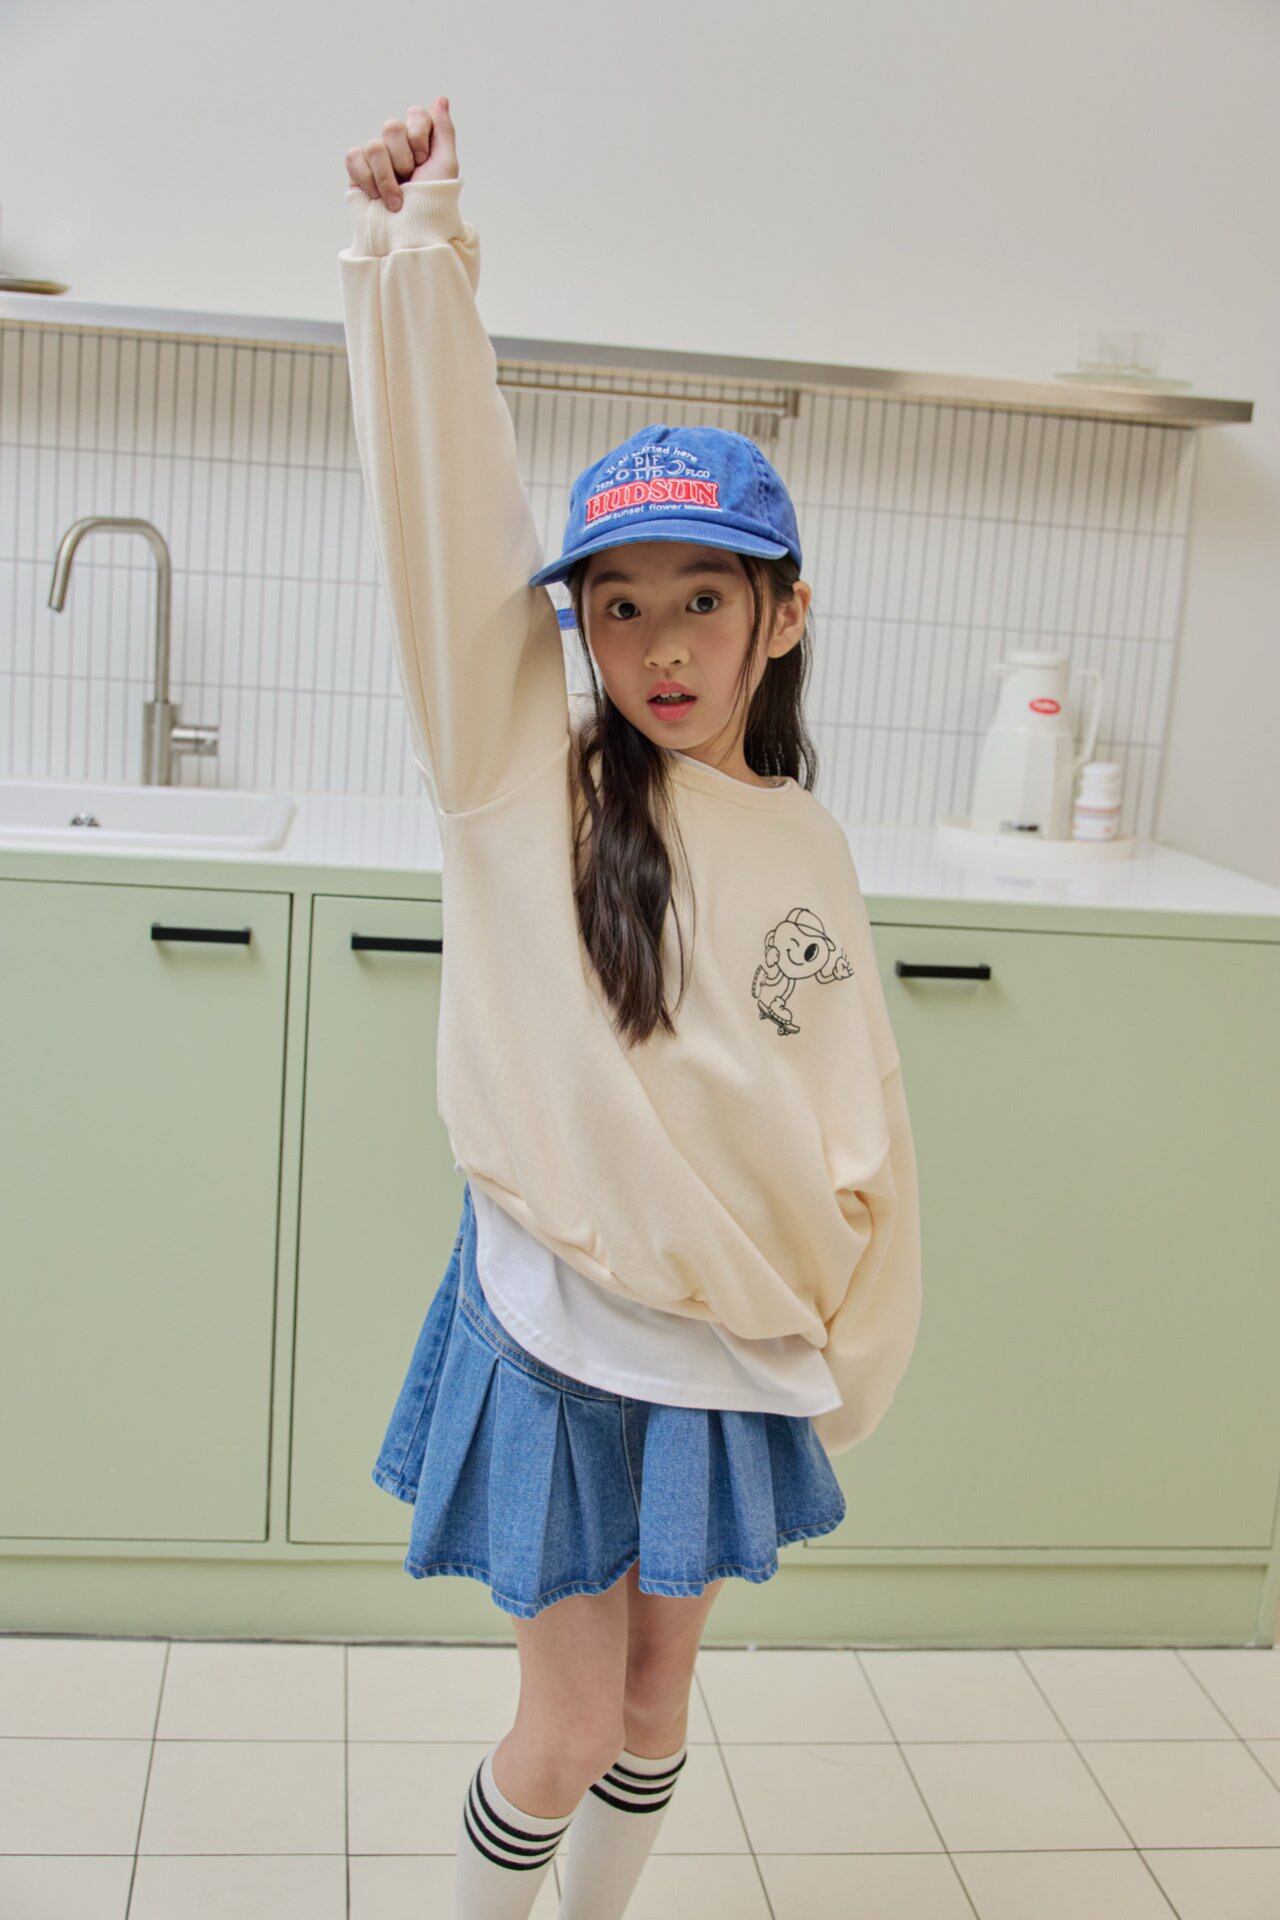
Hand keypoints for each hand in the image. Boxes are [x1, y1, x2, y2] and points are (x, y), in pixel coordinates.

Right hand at [344, 96, 458, 210]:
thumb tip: (441, 99)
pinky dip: (368, 181)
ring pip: (374, 147)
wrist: (410, 235)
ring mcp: (375, 156)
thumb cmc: (432, 204)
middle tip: (410, 181)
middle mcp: (396, 144)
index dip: (419, 139)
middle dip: (403, 161)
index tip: (424, 162)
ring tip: (396, 201)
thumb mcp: (446, 167)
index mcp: (419, 140)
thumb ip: (444, 131)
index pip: (415, 114)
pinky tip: (377, 198)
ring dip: (387, 179)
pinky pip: (354, 158)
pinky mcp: (357, 170)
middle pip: (391, 128)